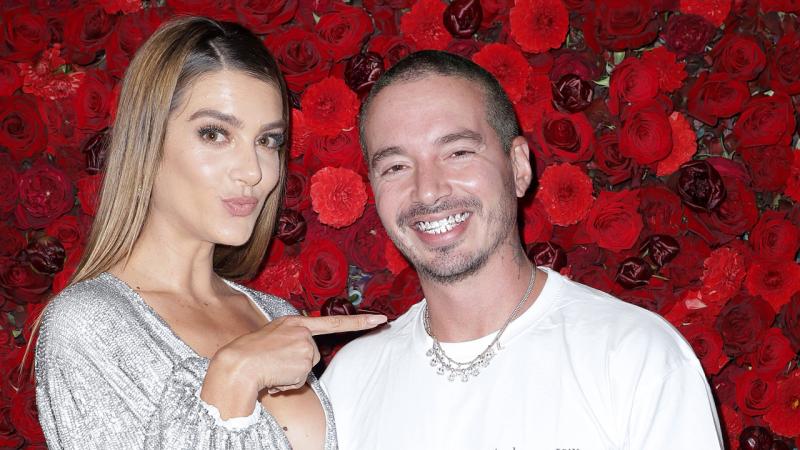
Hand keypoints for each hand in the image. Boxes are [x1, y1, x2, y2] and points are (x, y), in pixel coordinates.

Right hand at [216, 314, 386, 392]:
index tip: (381, 320)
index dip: (360, 322)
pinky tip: (275, 375)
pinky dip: (289, 382)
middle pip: (313, 355)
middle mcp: (303, 331)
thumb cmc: (249, 354)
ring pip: (307, 368)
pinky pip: (301, 380)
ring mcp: (305, 346)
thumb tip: (302, 359)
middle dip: (297, 364)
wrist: (237, 364)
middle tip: (275, 363)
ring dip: (291, 374)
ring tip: (272, 368)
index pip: (333, 322)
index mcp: (294, 323)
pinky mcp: (304, 362)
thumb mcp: (272, 337)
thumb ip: (291, 341)